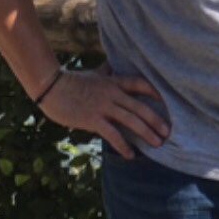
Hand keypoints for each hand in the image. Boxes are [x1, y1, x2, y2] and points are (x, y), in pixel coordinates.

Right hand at [38, 67, 169, 158]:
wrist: (50, 87)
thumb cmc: (71, 81)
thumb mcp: (93, 74)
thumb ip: (105, 71)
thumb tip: (111, 64)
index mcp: (113, 82)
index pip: (139, 83)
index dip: (155, 91)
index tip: (167, 100)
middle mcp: (112, 93)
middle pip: (140, 106)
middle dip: (155, 119)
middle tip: (168, 131)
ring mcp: (103, 106)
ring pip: (130, 120)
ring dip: (146, 133)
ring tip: (157, 143)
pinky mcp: (93, 119)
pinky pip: (112, 134)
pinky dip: (123, 145)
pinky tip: (130, 155)